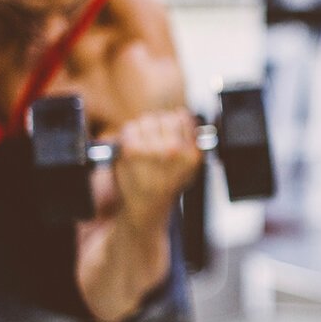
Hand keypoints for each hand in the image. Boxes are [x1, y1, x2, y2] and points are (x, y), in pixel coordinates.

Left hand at [112, 109, 202, 223]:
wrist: (145, 205)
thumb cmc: (166, 184)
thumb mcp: (189, 167)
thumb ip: (191, 141)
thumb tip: (183, 116)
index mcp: (191, 153)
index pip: (183, 117)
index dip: (174, 122)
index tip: (169, 130)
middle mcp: (174, 150)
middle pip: (164, 116)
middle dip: (158, 124)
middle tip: (154, 138)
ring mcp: (153, 149)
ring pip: (147, 120)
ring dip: (143, 129)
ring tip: (144, 144)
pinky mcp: (132, 150)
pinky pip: (131, 128)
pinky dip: (129, 135)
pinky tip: (133, 147)